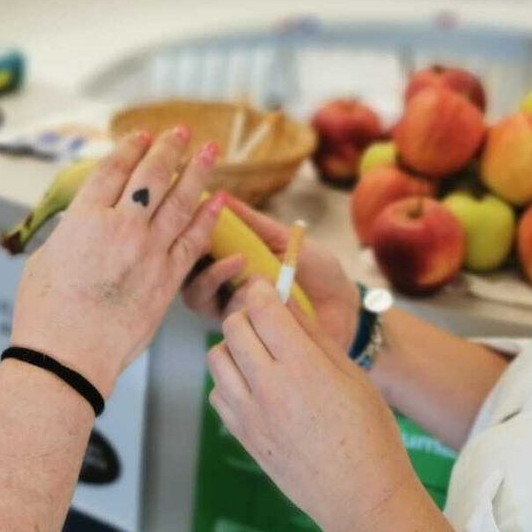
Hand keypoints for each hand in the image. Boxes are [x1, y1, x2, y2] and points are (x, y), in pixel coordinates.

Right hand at [11, 129, 222, 398]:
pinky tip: (218, 200)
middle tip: (182, 133)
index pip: (112, 171)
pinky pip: (194, 240)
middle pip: (150, 177)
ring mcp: (147, 252)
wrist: (66, 357)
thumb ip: (69, 236)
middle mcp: (119, 228)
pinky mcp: (167, 280)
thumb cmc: (45, 314)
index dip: (129, 148)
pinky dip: (207, 217)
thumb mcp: (45, 260)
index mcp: (83, 220)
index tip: (141, 135)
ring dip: (196, 172)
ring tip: (209, 152)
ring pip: (179, 201)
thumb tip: (80, 225)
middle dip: (168, 149)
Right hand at [182, 196, 360, 354]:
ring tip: (240, 262)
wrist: (344, 304)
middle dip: (195, 258)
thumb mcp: (283, 239)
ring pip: (200, 301)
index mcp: (229, 265)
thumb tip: (222, 194)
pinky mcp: (248, 336)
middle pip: (187, 280)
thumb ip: (252, 222)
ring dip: (214, 278)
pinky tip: (256, 290)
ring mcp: (234, 314)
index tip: (197, 219)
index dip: (187, 238)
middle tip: (209, 242)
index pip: (192, 254)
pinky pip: (227, 323)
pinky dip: (238, 303)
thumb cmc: (316, 269)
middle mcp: (224, 291)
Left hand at [207, 280, 420, 531]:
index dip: (261, 289)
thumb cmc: (370, 435)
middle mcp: (269, 388)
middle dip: (247, 313)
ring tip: (261, 354)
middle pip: (233, 327)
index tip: (266, 287)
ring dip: (234, 346)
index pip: (262, 308)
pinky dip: (230, 381)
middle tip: (266, 319)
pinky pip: (217, 392)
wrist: (361, 498)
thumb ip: (313, 334)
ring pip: (216, 358)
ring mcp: (250, 415)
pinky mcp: (242, 436)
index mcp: (303, 367)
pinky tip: (257, 387)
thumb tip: (286, 298)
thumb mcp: (351, 376)